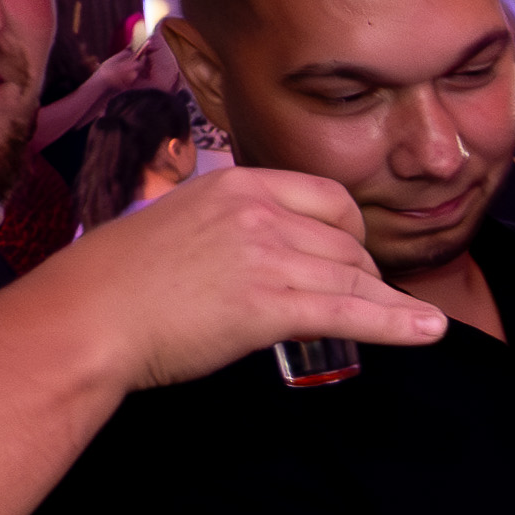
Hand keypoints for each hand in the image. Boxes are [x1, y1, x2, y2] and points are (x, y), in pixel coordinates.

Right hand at [27, 160, 448, 388]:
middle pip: (345, 240)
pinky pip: (352, 312)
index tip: (355, 253)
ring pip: (353, 277)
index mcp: (237, 183)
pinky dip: (398, 323)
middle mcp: (259, 212)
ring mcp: (267, 256)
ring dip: (387, 302)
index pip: (326, 196)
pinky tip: (427, 330)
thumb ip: (224, 225)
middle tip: (367, 299)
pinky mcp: (270, 305)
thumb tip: (249, 248)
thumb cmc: (114, 280)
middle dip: (364, 273)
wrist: (86, 316)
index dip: (352, 230)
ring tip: (418, 323)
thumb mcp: (176, 223)